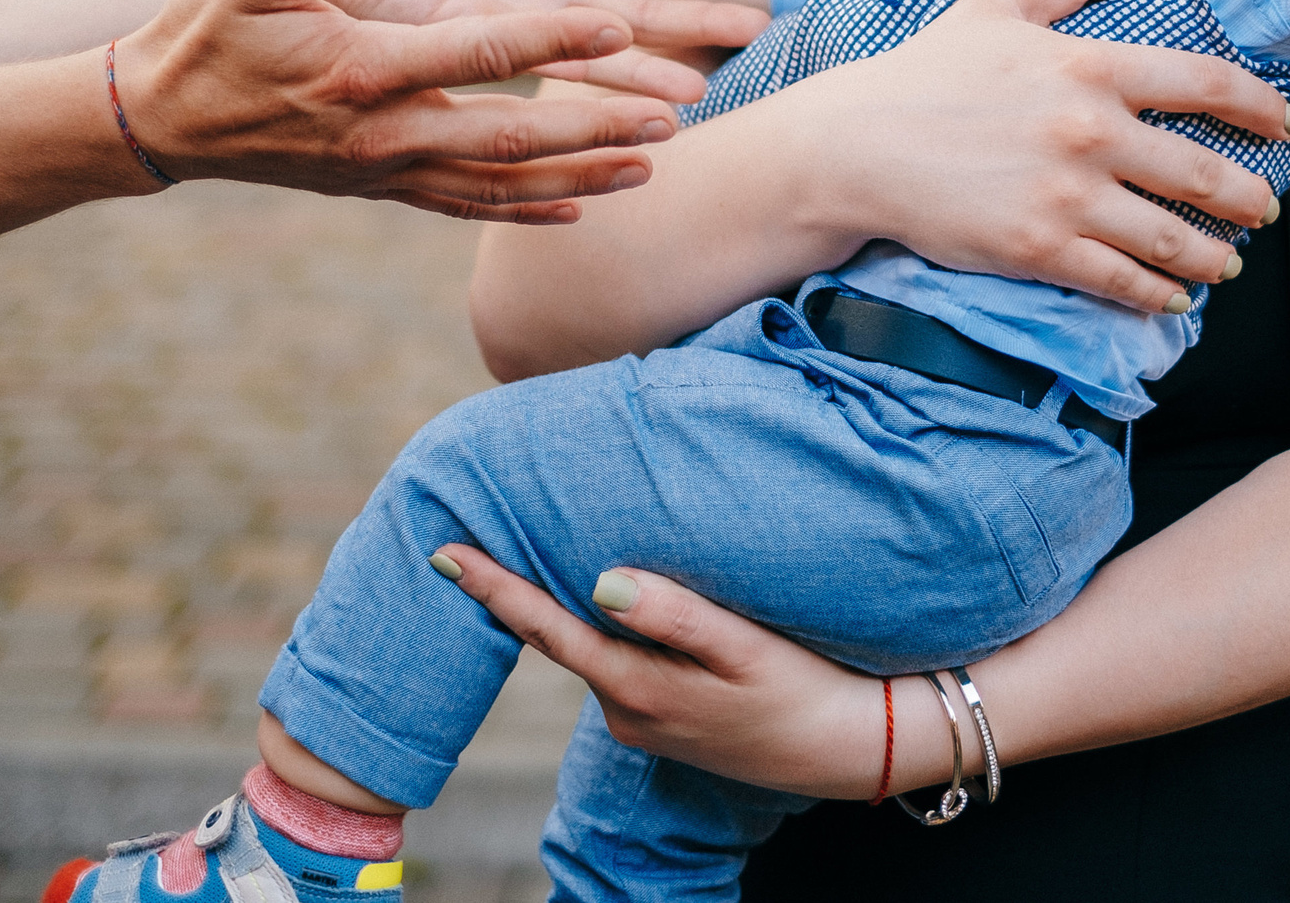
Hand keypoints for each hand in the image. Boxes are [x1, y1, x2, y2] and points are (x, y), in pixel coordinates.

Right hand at [117, 0, 680, 220]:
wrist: (162, 120)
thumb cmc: (207, 32)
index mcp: (362, 71)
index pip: (478, 54)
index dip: (551, 42)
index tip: (619, 27)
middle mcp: (384, 133)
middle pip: (513, 137)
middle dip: (596, 127)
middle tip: (673, 116)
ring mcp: (386, 170)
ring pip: (503, 182)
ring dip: (582, 174)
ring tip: (654, 163)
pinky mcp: (382, 188)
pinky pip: (468, 205)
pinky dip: (528, 207)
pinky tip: (582, 206)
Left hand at [308, 0, 779, 101]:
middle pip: (647, 4)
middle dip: (702, 16)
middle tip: (763, 27)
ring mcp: (521, 21)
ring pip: (606, 49)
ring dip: (653, 70)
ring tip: (701, 93)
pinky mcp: (481, 41)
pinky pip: (549, 66)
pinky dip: (592, 86)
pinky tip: (621, 107)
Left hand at [427, 544, 891, 797]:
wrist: (847, 748)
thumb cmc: (802, 686)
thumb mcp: (744, 647)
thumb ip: (674, 614)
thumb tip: (601, 582)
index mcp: (637, 686)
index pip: (546, 628)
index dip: (492, 588)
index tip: (443, 551)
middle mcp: (626, 709)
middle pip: (557, 638)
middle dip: (510, 595)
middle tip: (464, 541)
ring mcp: (642, 720)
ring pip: (589, 652)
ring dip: (562, 610)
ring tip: (529, 554)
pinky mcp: (662, 721)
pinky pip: (615, 665)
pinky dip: (601, 632)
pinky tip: (603, 602)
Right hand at [792, 0, 1289, 311]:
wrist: (857, 144)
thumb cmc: (927, 69)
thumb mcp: (1000, 4)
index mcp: (1090, 66)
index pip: (1206, 83)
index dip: (1261, 107)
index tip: (1289, 126)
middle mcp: (1090, 131)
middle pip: (1203, 171)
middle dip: (1248, 197)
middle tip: (1266, 208)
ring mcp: (1067, 195)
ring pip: (1172, 236)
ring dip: (1214, 255)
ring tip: (1230, 262)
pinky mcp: (1040, 249)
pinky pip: (1121, 279)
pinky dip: (1159, 294)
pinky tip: (1176, 297)